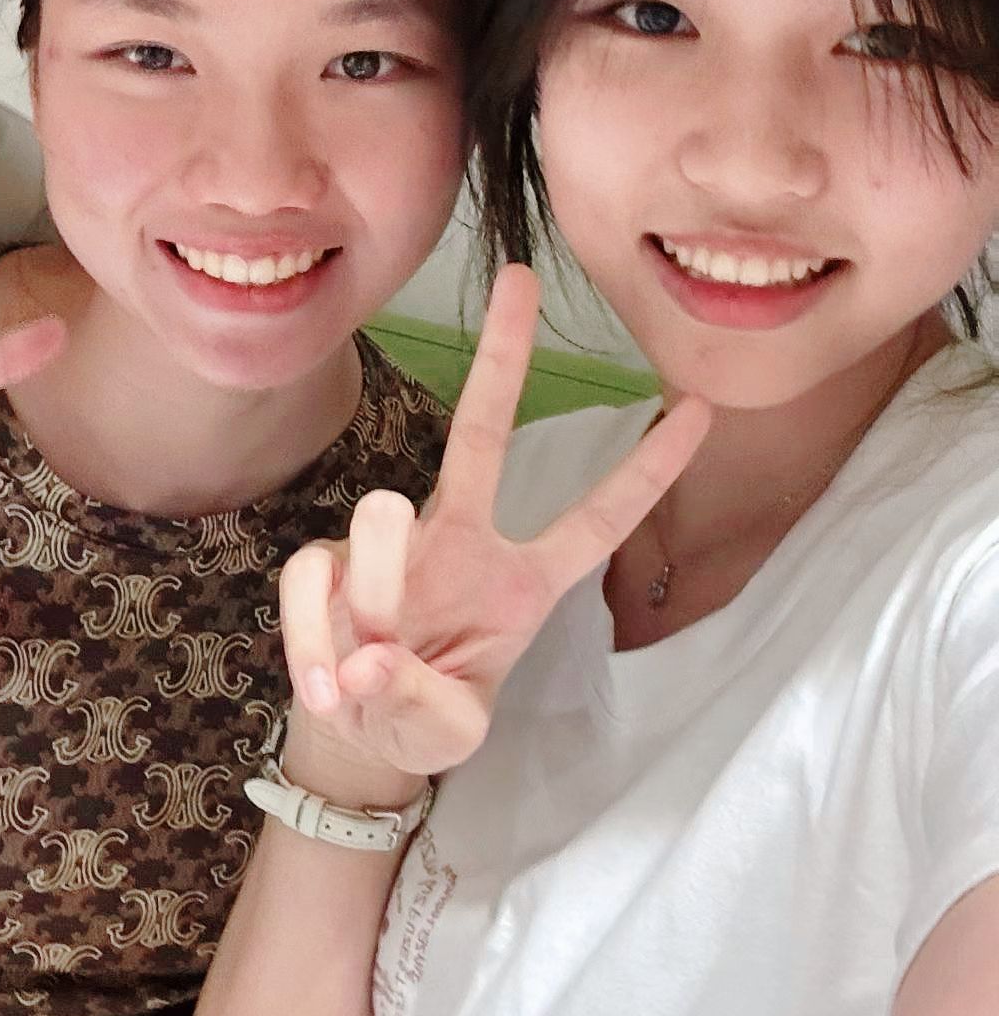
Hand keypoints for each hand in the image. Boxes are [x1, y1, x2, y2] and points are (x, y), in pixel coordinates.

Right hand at [280, 265, 710, 781]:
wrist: (354, 735)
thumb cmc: (425, 716)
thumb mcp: (447, 732)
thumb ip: (421, 698)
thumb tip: (374, 653)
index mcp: (522, 586)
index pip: (597, 521)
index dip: (650, 469)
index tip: (703, 406)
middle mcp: (461, 541)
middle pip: (482, 433)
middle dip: (504, 356)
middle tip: (521, 280)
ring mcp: (390, 545)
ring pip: (379, 525)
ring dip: (372, 598)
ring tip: (362, 677)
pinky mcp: (323, 562)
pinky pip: (313, 580)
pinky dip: (315, 640)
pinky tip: (329, 688)